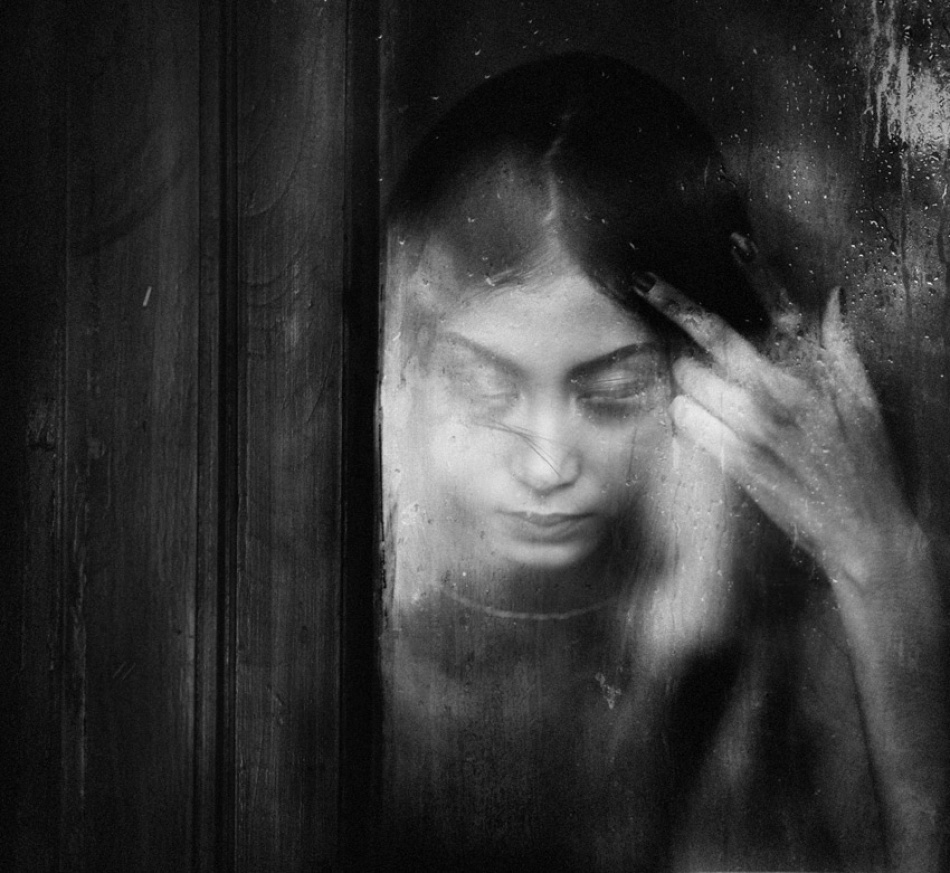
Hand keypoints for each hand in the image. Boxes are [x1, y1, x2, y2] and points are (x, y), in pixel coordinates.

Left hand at [635, 270, 917, 591]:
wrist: (861, 530)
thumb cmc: (866, 464)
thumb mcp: (864, 399)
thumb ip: (843, 346)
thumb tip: (835, 298)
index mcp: (814, 372)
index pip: (780, 308)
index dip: (756, 271)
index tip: (732, 241)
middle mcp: (779, 394)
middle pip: (714, 336)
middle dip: (674, 304)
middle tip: (647, 284)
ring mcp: (753, 427)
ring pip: (689, 379)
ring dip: (683, 373)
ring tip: (690, 376)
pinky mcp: (733, 458)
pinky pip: (686, 421)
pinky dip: (685, 413)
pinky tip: (697, 415)